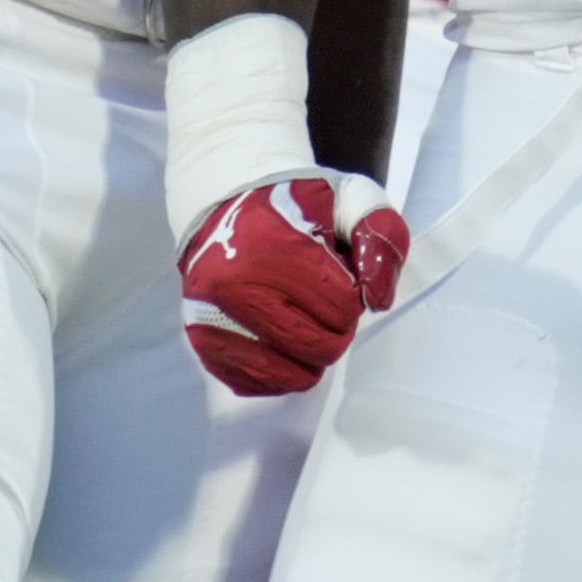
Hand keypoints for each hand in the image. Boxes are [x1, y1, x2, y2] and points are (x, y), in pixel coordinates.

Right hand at [176, 170, 407, 397]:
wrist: (224, 203)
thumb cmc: (293, 205)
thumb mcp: (350, 199)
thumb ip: (381, 237)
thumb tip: (377, 300)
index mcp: (271, 245)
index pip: (342, 306)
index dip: (353, 300)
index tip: (340, 282)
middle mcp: (231, 284)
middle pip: (316, 346)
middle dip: (337, 333)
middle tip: (329, 310)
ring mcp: (208, 316)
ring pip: (287, 374)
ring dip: (311, 360)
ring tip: (308, 328)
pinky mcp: (200, 341)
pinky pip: (254, 383)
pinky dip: (278, 374)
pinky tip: (281, 345)